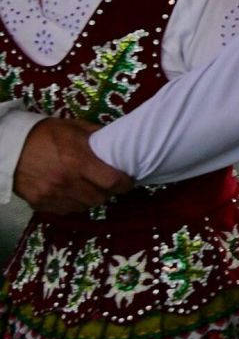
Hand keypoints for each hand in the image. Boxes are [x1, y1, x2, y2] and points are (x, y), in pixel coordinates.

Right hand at [13, 118, 132, 213]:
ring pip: (84, 207)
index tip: (127, 181)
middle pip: (100, 198)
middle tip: (106, 184)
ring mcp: (52, 194)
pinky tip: (71, 192)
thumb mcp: (73, 127)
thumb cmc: (44, 134)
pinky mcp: (40, 203)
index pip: (112, 181)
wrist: (8, 147)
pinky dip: (72, 204)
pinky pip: (65, 211)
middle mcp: (67, 181)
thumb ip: (97, 135)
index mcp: (78, 160)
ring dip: (90, 199)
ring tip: (88, 187)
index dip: (125, 184)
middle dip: (107, 192)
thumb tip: (118, 140)